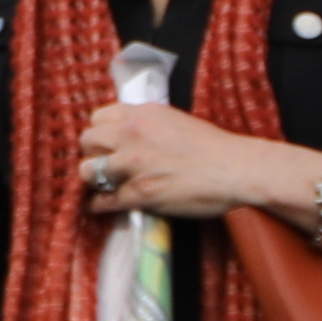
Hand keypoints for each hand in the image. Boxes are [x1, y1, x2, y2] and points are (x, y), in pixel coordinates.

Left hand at [77, 99, 315, 222]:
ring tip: (103, 185)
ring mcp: (133, 165)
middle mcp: (133, 135)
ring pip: (88, 171)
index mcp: (142, 114)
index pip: (98, 117)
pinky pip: (103, 200)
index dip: (100, 132)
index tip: (105, 143)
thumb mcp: (175, 120)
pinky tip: (102, 206)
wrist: (235, 169)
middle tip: (102, 164)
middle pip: (87, 142)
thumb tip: (128, 133)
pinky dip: (99, 205)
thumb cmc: (213, 147)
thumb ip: (147, 124)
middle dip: (92, 154)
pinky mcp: (139, 194)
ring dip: (93, 179)